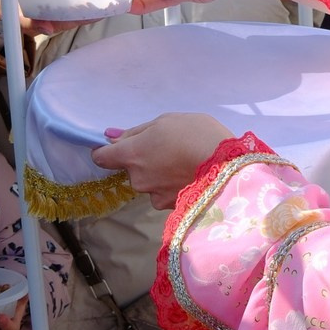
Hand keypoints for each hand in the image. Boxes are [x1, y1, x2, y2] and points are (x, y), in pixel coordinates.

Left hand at [92, 113, 235, 209]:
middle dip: (143, 161)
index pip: (102, 158)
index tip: (116, 147)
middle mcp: (137, 179)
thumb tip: (110, 137)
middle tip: (168, 149)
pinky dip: (173, 187)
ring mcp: (154, 196)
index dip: (105, 152)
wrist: (227, 166)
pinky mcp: (171, 208)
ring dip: (159, 175)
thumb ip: (136, 132)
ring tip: (184, 164)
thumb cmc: (196, 134)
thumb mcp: (166, 121)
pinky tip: (191, 177)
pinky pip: (165, 194)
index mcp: (132, 154)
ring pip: (149, 184)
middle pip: (131, 170)